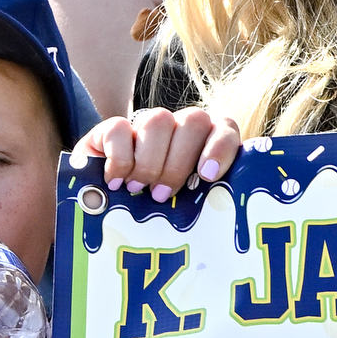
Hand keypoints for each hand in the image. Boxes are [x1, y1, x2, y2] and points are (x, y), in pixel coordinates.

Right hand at [71, 105, 239, 201]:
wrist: (111, 211)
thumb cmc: (161, 214)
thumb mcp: (188, 210)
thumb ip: (207, 201)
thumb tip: (218, 216)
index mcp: (207, 143)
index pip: (225, 128)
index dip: (219, 148)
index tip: (207, 176)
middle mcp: (180, 127)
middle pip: (193, 121)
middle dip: (179, 162)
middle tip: (162, 195)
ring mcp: (147, 124)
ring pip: (159, 121)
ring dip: (150, 162)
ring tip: (138, 189)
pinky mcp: (113, 128)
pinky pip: (119, 129)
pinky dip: (119, 159)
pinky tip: (115, 182)